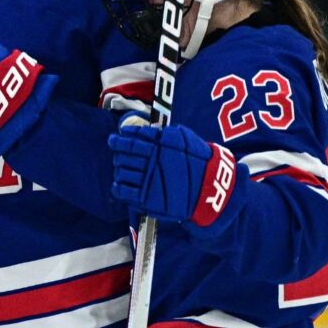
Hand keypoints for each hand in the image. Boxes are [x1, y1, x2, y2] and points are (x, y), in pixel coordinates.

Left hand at [109, 121, 245, 231]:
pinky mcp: (146, 198)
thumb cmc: (199, 162)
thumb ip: (162, 134)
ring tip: (122, 171)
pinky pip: (121, 191)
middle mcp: (152, 161)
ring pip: (120, 172)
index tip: (114, 139)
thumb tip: (139, 130)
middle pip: (122, 156)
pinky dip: (117, 187)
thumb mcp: (184, 139)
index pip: (130, 141)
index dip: (119, 140)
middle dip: (118, 156)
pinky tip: (120, 186)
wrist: (212, 189)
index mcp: (159, 146)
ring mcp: (148, 180)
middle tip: (120, 157)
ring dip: (119, 171)